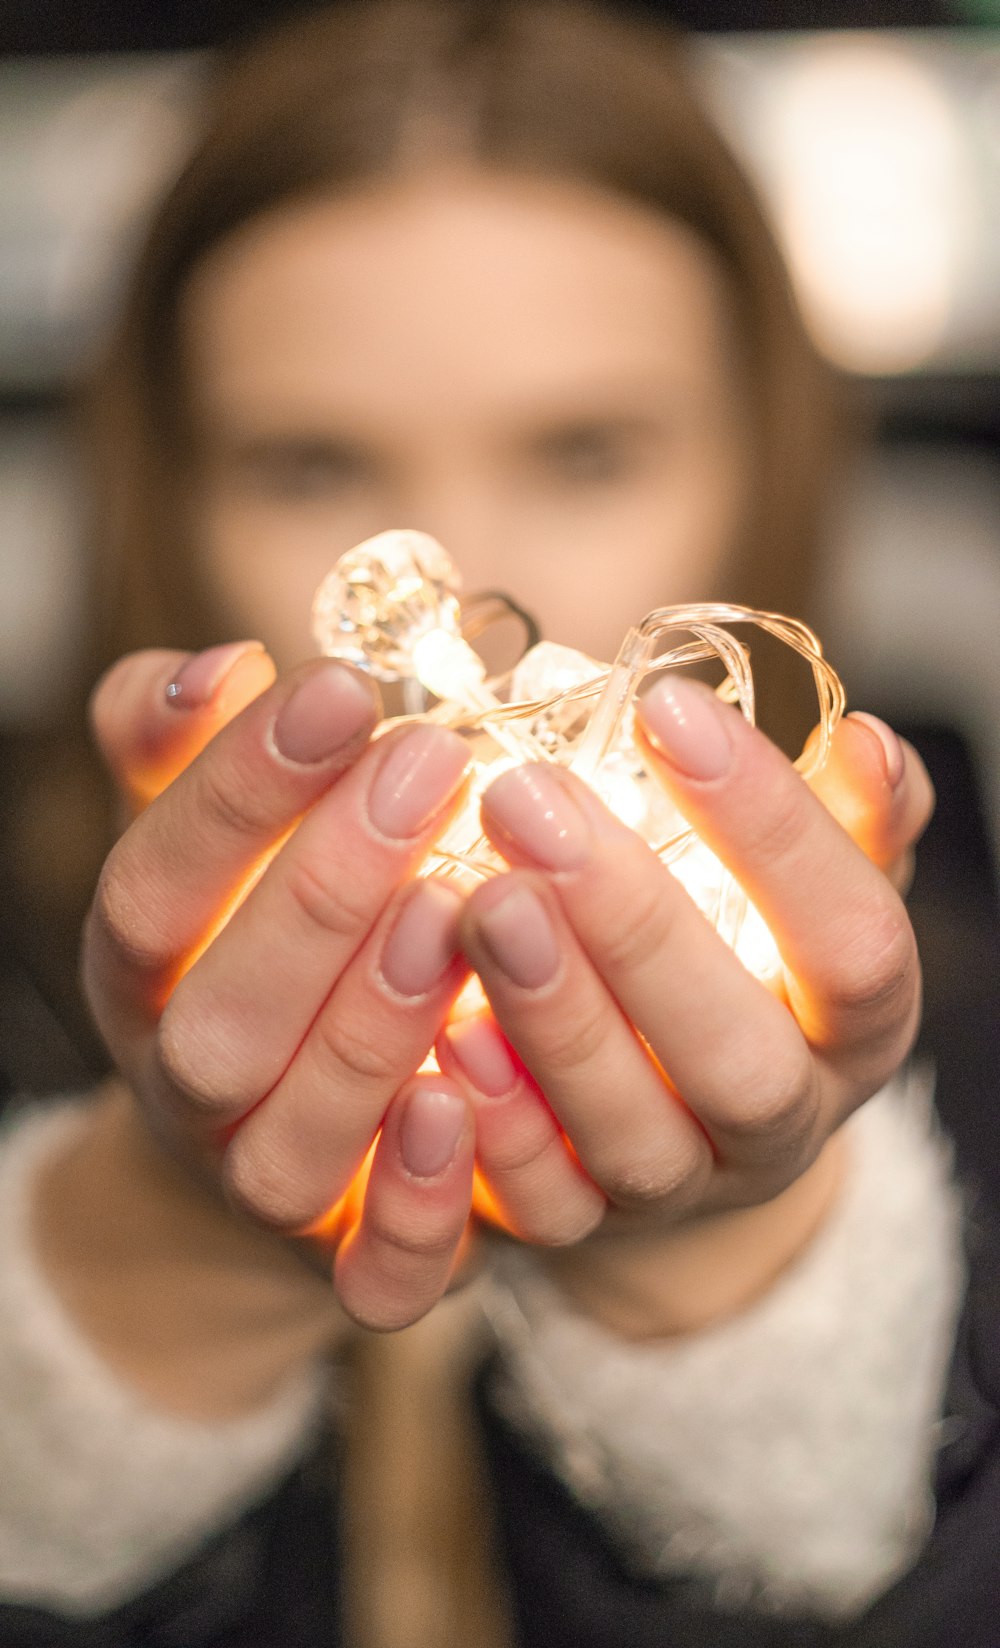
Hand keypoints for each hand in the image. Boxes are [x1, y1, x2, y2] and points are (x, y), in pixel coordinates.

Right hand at [84, 644, 477, 1329]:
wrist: (270, 1115)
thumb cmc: (254, 933)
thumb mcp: (207, 833)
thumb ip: (186, 746)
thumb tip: (217, 670)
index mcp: (144, 970)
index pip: (156, 882)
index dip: (236, 788)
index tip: (343, 687)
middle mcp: (188, 1083)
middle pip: (221, 1016)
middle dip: (322, 891)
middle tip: (430, 768)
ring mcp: (262, 1183)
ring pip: (293, 1139)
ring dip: (374, 1028)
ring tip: (465, 910)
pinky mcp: (347, 1266)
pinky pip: (369, 1275)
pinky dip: (412, 1206)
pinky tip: (464, 1100)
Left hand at [439, 682, 929, 1321]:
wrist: (682, 1109)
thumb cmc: (741, 950)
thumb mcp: (807, 885)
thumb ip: (844, 816)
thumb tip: (865, 741)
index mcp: (855, 1026)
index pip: (852, 941)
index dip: (773, 829)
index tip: (664, 709)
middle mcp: (781, 1121)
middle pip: (741, 1058)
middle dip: (635, 929)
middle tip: (529, 802)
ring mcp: (682, 1187)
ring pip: (635, 1141)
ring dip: (554, 1023)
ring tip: (477, 900)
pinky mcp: (581, 1229)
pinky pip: (543, 1209)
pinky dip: (495, 1131)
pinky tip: (440, 1038)